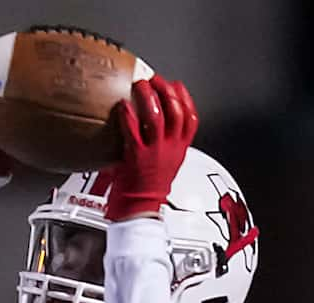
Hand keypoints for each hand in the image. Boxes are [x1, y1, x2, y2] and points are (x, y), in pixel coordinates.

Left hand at [107, 75, 198, 220]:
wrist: (139, 211)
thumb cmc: (148, 191)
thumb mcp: (164, 164)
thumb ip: (162, 144)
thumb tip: (151, 126)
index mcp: (179, 151)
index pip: (191, 120)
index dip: (186, 99)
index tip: (177, 86)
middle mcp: (170, 149)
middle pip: (176, 112)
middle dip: (167, 91)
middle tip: (155, 80)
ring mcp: (154, 152)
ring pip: (157, 116)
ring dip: (148, 96)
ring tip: (140, 86)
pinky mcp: (137, 156)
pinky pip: (133, 128)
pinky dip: (127, 114)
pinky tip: (122, 105)